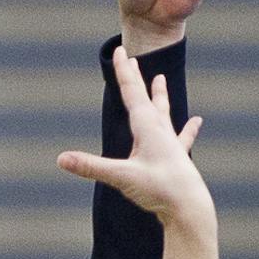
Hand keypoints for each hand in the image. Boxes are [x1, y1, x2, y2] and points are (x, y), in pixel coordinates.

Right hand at [57, 48, 209, 224]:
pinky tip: (197, 121)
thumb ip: (91, 167)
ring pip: (164, 112)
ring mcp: (171, 143)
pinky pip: (182, 138)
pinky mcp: (178, 158)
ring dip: (160, 96)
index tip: (119, 51)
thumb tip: (61, 159)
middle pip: (145, 97)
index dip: (123, 72)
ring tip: (161, 79)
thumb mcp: (121, 178)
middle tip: (130, 58)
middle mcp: (160, 130)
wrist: (189, 207)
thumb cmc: (159, 189)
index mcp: (146, 127)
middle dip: (135, 78)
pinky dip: (188, 129)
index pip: (132, 93)